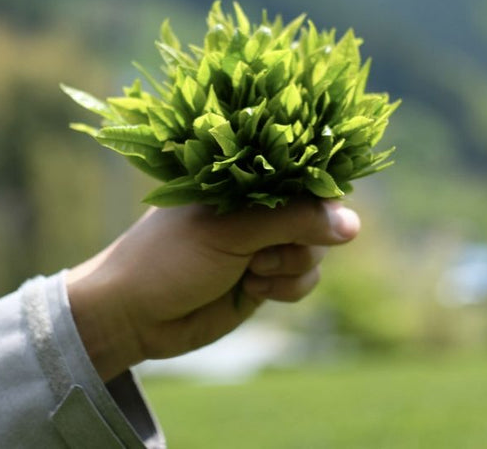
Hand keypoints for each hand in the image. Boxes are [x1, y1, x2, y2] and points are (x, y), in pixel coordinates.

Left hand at [64, 200, 359, 380]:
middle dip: (301, 237)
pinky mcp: (265, 280)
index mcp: (240, 176)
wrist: (133, 316)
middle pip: (317, 213)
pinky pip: (304, 280)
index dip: (319, 186)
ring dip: (291, 266)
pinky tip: (253, 290)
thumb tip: (354, 225)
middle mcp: (256, 206)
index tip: (321, 208)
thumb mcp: (230, 231)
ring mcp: (262, 243)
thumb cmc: (169, 258)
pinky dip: (287, 288)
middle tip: (263, 250)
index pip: (299, 168)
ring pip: (314, 251)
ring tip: (251, 272)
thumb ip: (292, 222)